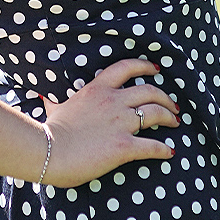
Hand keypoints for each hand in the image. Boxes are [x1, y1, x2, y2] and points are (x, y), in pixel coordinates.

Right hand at [40, 59, 178, 186]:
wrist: (47, 152)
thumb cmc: (48, 132)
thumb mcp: (53, 108)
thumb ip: (54, 99)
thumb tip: (43, 94)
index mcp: (97, 89)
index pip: (127, 68)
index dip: (145, 66)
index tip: (156, 70)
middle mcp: (113, 101)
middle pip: (150, 91)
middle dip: (166, 97)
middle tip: (173, 106)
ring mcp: (120, 123)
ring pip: (156, 113)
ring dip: (170, 117)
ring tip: (175, 122)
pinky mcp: (124, 146)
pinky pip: (153, 146)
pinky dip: (164, 149)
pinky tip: (170, 152)